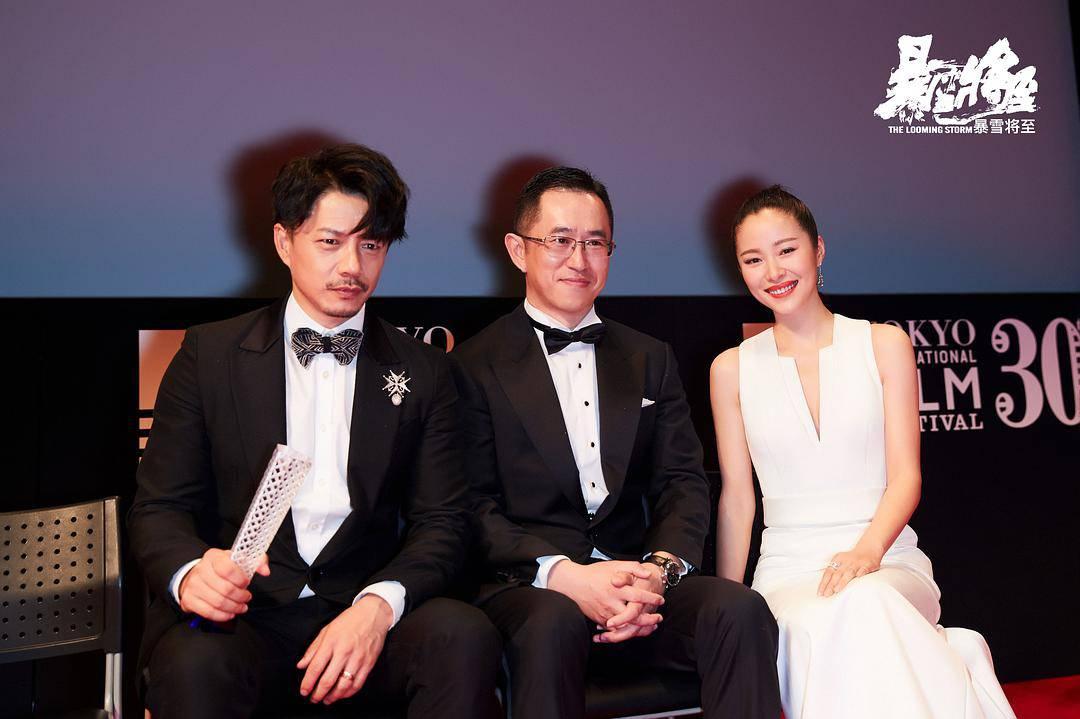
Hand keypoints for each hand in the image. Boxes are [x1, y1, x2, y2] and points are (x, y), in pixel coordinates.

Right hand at [178, 548, 268, 620]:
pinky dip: (222, 615)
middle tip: (247, 597)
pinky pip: (208, 612)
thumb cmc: (220, 568)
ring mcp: (193, 585)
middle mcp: (201, 569)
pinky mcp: (189, 599)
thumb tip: (265, 570)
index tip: (246, 583)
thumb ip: (256, 562)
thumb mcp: (237, 559)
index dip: (240, 579)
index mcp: (214, 556)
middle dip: (241, 596)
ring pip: (218, 602)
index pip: (227, 568)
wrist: (196, 575)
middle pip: (225, 589)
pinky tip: (230, 613)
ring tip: (241, 606)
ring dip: (234, 608)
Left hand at [297, 594, 393, 704]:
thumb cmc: (350, 620)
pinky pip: (358, 684)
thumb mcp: (327, 629)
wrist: (374, 613)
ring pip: (343, 685)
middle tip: (313, 699)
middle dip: (318, 694)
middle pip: (328, 680)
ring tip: (327, 700)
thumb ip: (313, 648)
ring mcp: (358, 658)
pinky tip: (342, 694)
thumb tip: (301, 665)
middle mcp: (344, 651)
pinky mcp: (369, 663)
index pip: (315, 667)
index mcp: (331, 642)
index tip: (304, 691)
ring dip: (333, 697)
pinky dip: (348, 693)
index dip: (308, 683)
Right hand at [547, 560, 663, 628]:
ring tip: (651, 626)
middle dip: (649, 619)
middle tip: (658, 618)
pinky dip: (626, 631)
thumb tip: (647, 574)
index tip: (661, 600)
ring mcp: (605, 612)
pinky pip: (615, 629)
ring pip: (625, 626)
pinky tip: (635, 628)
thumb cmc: (596, 573)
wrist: (574, 583)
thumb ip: (632, 567)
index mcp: (616, 588)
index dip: (651, 599)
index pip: (638, 596)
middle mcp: (611, 602)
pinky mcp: (599, 619)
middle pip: (633, 616)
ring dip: (640, 628)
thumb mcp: (615, 565)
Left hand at [818, 547, 880, 596]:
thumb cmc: (852, 559)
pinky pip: (864, 568)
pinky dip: (861, 572)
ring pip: (849, 572)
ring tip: (836, 590)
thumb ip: (834, 572)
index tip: (820, 592)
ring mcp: (857, 563)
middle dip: (831, 584)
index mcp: (838, 559)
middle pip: (837, 574)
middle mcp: (846, 561)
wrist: (869, 548)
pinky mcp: (868, 564)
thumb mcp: (841, 562)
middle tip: (826, 594)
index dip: (824, 582)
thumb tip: (825, 587)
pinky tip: (858, 576)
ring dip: (842, 581)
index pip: (828, 572)